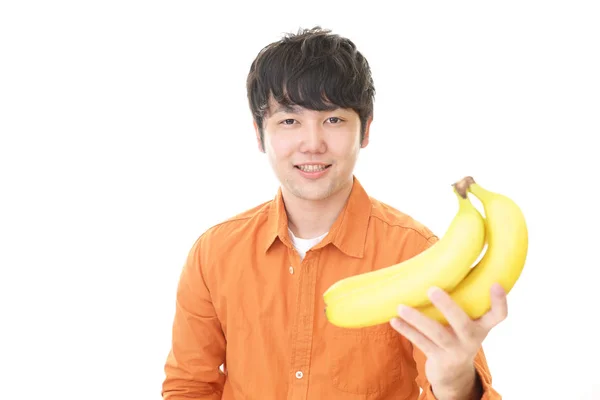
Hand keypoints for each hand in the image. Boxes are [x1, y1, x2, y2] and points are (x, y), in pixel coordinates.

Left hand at [390, 283, 507, 399]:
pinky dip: (407, 331)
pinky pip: (421, 343)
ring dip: (418, 319)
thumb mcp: (468, 321)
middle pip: (463, 324)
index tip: (496, 284)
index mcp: (482, 326)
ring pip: (437, 334)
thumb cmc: (458, 333)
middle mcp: (472, 339)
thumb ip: (462, 299)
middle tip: (432, 289)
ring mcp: (456, 351)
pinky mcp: (439, 359)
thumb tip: (444, 261)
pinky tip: (394, 320)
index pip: (498, 315)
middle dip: (448, 306)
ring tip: (401, 307)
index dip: (500, 301)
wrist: (454, 374)